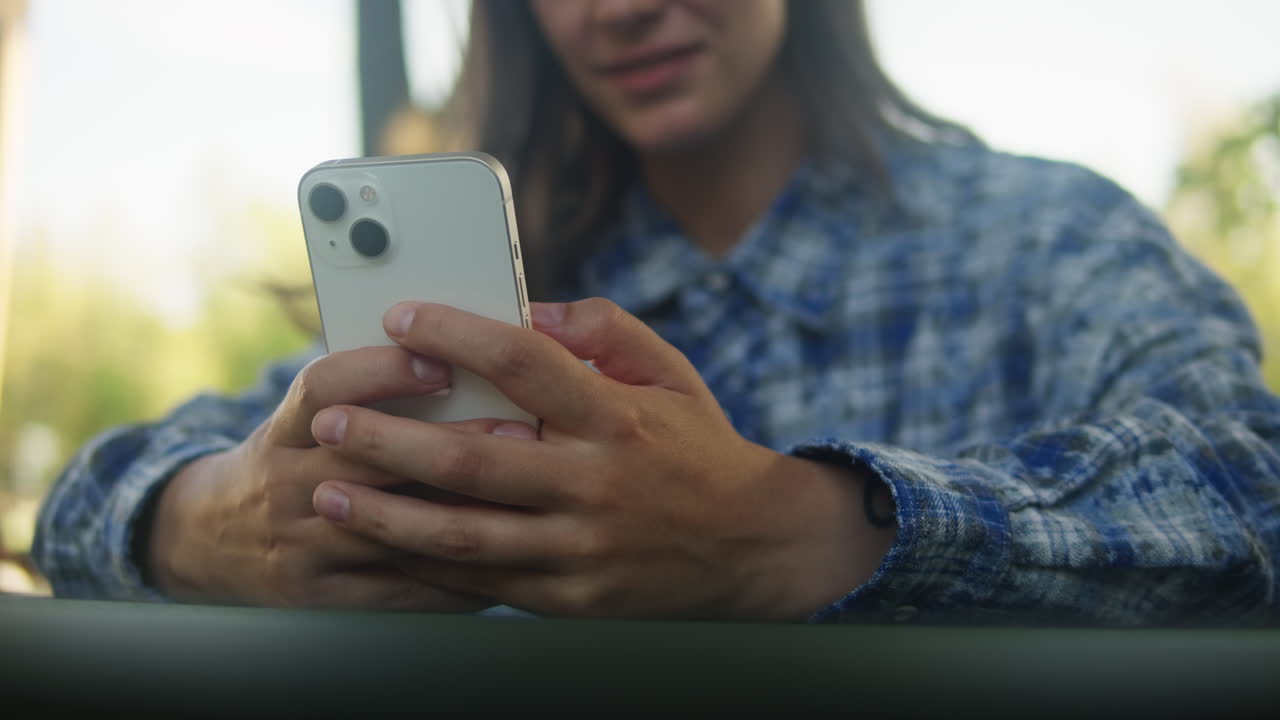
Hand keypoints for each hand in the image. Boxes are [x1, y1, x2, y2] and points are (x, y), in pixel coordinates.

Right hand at [146, 345, 496, 610]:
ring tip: (524, 497)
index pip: (324, 388)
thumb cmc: (288, 460)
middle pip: (370, 459)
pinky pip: (399, 589)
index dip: (382, 372)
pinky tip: (504, 560)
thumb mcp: (301, 419)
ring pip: (390, 528)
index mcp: (284, 430)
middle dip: (452, 442)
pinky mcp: (320, 597)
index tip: (442, 360)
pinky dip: (454, 578)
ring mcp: (301, 545)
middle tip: (521, 429)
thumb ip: (361, 392)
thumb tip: (458, 355)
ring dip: (461, 511)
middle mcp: (286, 484)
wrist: (208, 539)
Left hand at [309, 299, 895, 619]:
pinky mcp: (573, 599)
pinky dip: (428, 564)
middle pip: (474, 459)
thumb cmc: (700, 449)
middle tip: (334, 421)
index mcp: (617, 418)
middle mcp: (596, 484)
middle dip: (392, 439)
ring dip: (388, 514)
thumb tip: (534, 310)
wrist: (753, 548)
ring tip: (332, 493)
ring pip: (465, 535)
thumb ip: (607, 331)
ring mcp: (582, 550)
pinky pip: (485, 583)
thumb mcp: (672, 374)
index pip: (524, 363)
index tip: (401, 318)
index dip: (455, 334)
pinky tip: (385, 544)